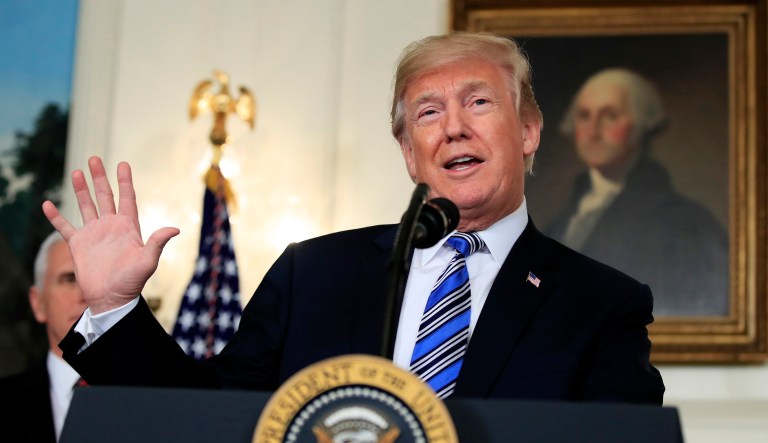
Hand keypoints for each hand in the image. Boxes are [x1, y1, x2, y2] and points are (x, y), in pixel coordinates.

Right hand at [43, 156, 179, 313]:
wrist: (112, 299)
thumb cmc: (133, 282)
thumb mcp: (147, 261)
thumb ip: (157, 243)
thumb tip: (175, 229)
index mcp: (128, 227)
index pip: (127, 198)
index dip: (125, 181)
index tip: (123, 164)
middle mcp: (110, 226)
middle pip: (105, 196)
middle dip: (100, 178)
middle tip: (94, 159)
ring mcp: (93, 234)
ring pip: (86, 206)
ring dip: (81, 190)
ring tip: (77, 172)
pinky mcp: (78, 244)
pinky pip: (64, 227)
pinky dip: (55, 216)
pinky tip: (48, 204)